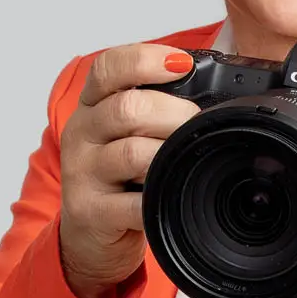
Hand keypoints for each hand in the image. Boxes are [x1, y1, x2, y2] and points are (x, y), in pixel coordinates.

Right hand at [58, 42, 199, 297]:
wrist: (88, 237)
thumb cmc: (118, 180)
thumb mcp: (125, 136)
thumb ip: (154, 110)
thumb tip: (215, 92)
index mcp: (90, 106)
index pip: (108, 68)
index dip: (145, 59)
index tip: (183, 64)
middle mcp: (81, 133)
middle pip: (127, 108)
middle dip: (174, 113)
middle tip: (197, 126)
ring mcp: (83, 173)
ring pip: (131, 153)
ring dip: (170, 154)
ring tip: (187, 161)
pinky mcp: (91, 212)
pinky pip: (133, 203)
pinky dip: (160, 199)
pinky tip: (172, 196)